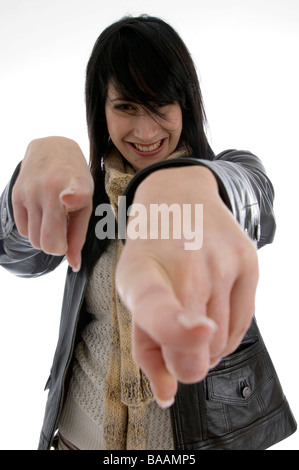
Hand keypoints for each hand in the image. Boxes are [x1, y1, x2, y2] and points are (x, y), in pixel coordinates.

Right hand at [12, 137, 93, 270]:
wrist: (52, 148)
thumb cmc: (75, 182)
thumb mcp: (85, 205)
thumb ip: (78, 236)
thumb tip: (73, 266)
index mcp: (76, 187)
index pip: (73, 193)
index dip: (71, 196)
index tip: (66, 197)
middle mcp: (49, 188)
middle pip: (47, 243)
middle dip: (57, 246)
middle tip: (64, 232)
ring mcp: (29, 191)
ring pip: (34, 241)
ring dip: (44, 237)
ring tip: (53, 219)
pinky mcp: (15, 195)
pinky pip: (24, 230)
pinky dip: (33, 229)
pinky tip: (41, 212)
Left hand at [116, 166, 258, 406]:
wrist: (179, 199)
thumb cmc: (152, 256)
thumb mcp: (132, 294)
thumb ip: (146, 349)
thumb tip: (168, 395)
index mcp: (141, 272)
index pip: (156, 303)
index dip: (177, 325)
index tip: (199, 330)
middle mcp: (186, 262)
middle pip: (197, 348)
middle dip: (184, 358)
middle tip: (173, 333)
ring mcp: (223, 259)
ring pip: (221, 344)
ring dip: (205, 345)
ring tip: (192, 309)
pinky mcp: (250, 260)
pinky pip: (243, 327)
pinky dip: (225, 334)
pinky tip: (212, 310)